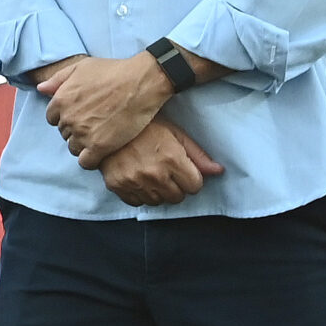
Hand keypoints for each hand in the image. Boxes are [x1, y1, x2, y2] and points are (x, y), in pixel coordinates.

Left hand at [39, 52, 171, 167]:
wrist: (140, 83)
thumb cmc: (113, 71)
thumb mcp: (81, 67)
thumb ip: (58, 79)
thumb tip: (41, 88)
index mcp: (61, 100)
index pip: (52, 118)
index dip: (66, 117)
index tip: (80, 115)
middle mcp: (68, 118)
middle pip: (64, 133)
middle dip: (75, 129)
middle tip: (94, 123)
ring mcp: (83, 133)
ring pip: (73, 147)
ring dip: (83, 144)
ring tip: (99, 135)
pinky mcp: (99, 146)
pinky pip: (85, 162)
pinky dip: (91, 159)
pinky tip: (101, 150)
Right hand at [98, 117, 224, 205]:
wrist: (106, 123)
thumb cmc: (144, 125)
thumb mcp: (175, 133)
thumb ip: (197, 155)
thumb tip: (218, 171)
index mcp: (172, 159)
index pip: (194, 186)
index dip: (191, 178)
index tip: (183, 170)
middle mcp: (154, 174)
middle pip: (177, 197)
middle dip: (176, 186)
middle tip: (166, 171)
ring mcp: (134, 181)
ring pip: (157, 201)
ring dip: (157, 191)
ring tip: (150, 174)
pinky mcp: (117, 186)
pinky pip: (137, 202)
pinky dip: (139, 194)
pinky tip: (137, 179)